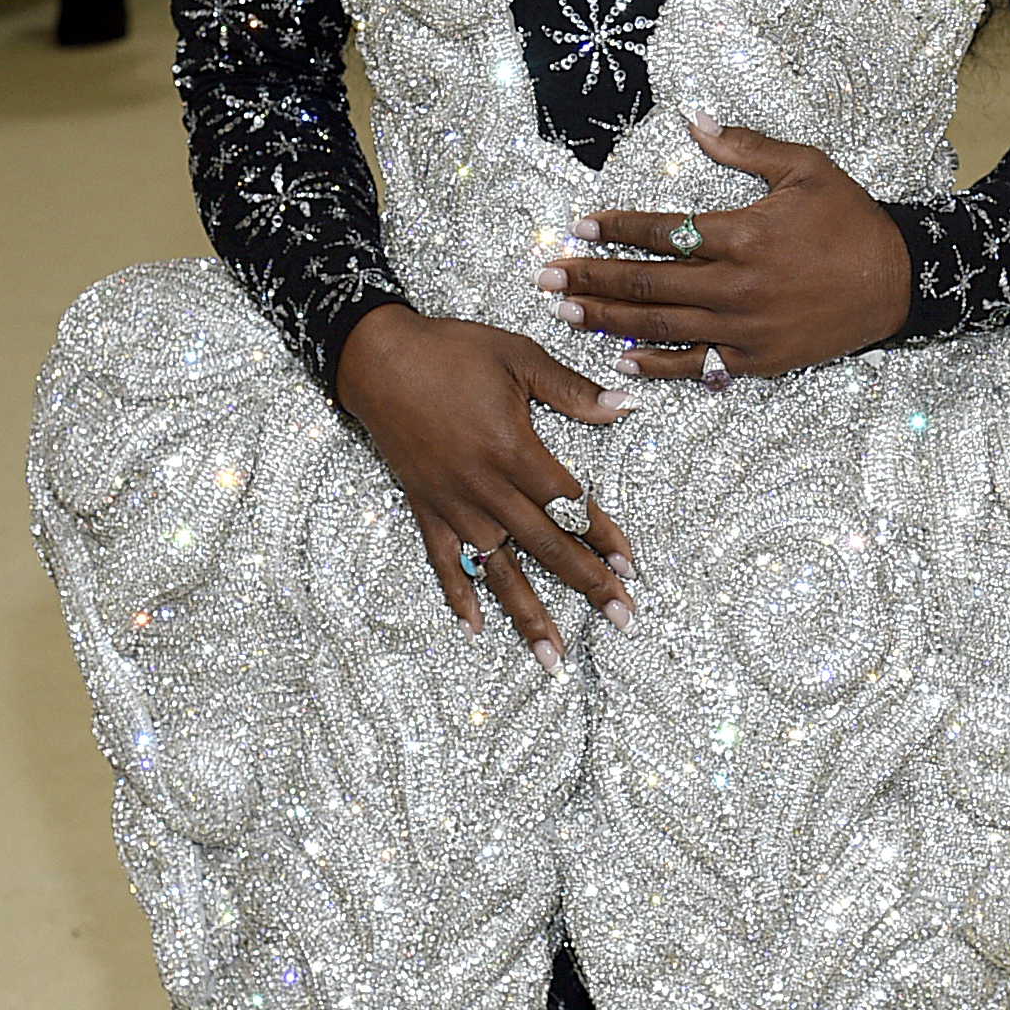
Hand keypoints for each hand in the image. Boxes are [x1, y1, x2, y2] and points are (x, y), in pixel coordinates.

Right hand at [334, 304, 640, 669]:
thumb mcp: (518, 357)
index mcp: (515, 451)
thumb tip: (625, 405)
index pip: (572, 506)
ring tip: (554, 657)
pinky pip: (443, 562)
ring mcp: (453, 505)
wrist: (377, 358)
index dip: (604, 538)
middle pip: (547, 547)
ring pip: (498, 569)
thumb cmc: (450, 353)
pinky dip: (458, 596)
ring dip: (529, 615)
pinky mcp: (425, 509)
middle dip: (588, 585)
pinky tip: (475, 629)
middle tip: (622, 620)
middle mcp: (486, 489)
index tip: (632, 568)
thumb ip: (572, 389)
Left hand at [537, 113, 911, 382]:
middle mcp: (736, 285)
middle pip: (647, 284)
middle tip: (545, 278)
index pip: (662, 231)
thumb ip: (745, 147)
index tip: (578, 225)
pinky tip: (620, 360)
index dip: (615, 229)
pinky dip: (656, 365)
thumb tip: (694, 121)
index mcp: (742, 234)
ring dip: (607, 321)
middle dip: (590, 279)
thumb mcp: (805, 168)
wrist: (899, 281)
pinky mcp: (757, 360)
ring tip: (564, 314)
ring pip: (661, 327)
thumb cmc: (851, 220)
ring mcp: (745, 328)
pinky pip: (696, 366)